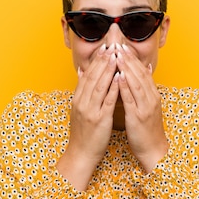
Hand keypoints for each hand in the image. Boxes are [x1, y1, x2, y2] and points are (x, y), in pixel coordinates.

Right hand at [57, 44, 119, 190]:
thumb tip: (82, 72)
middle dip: (103, 60)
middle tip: (111, 45)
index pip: (88, 75)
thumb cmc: (83, 132)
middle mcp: (82, 102)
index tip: (104, 48)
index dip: (96, 60)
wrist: (80, 153)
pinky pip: (108, 101)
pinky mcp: (100, 119)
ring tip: (116, 56)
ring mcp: (90, 110)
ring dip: (108, 70)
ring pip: (100, 86)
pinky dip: (113, 88)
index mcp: (78, 99)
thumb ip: (82, 91)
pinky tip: (120, 78)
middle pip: (93, 77)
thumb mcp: (79, 109)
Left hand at [116, 44, 168, 172]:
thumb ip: (145, 90)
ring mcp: (146, 107)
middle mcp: (151, 98)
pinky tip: (118, 76)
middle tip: (117, 45)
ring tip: (116, 55)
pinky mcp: (138, 116)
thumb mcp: (148, 107)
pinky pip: (131, 99)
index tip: (122, 47)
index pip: (142, 72)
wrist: (154, 150)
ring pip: (136, 83)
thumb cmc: (148, 129)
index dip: (132, 58)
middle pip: (139, 74)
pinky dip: (125, 86)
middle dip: (128, 58)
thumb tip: (145, 71)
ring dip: (126, 68)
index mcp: (153, 95)